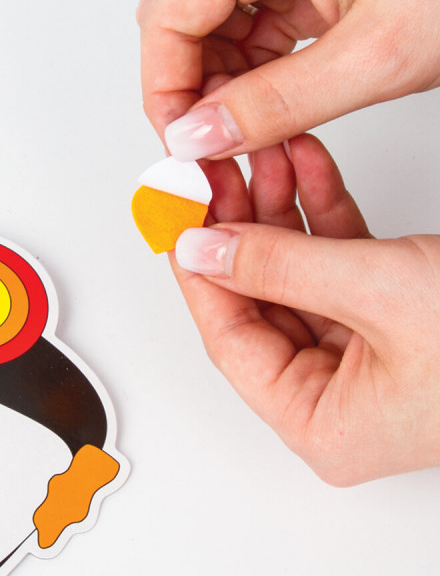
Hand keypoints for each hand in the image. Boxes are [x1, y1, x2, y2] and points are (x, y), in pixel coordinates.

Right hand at [138, 0, 439, 159]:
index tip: (180, 145)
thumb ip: (273, 105)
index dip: (164, 90)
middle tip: (213, 146)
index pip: (168, 17)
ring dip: (225, 81)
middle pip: (184, 17)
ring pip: (215, 22)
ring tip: (252, 130)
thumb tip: (197, 137)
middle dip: (193, 88)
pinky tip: (276, 100)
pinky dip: (256, 66)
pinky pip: (254, 16)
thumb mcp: (376, 55)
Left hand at [173, 135, 439, 484]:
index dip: (197, 269)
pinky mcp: (399, 319)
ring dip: (279, 207)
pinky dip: (325, 210)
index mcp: (323, 423)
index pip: (230, 336)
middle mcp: (340, 398)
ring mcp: (370, 357)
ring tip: (261, 152)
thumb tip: (201, 248)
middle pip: (259, 299)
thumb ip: (279, 268)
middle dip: (238, 224)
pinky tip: (305, 164)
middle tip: (212, 171)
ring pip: (298, 271)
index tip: (175, 213)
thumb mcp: (380, 294)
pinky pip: (342, 259)